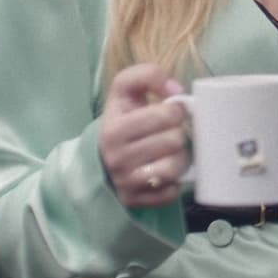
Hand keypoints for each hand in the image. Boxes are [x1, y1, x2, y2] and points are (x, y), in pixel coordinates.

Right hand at [98, 62, 187, 207]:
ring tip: (168, 152)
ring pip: (175, 167)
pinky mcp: (135, 201)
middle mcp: (116, 158)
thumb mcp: (125, 91)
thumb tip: (176, 89)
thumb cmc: (122, 120)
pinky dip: (173, 182)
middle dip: (177, 134)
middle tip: (168, 133)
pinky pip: (171, 192)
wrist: (98, 159)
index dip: (175, 110)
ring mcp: (125, 182)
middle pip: (174, 141)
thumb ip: (147, 75)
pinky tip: (163, 171)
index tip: (169, 111)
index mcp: (114, 128)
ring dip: (178, 158)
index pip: (167, 114)